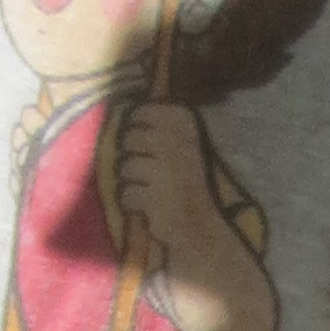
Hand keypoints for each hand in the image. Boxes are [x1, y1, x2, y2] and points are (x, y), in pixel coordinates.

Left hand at [103, 99, 218, 266]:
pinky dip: (132, 202)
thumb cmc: (194, 179)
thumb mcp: (186, 139)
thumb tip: (124, 108)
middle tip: (148, 168)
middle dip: (132, 154)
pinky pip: (127, 194)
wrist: (205, 222)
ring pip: (125, 167)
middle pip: (128, 139)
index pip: (140, 112)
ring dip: (132, 180)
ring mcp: (162, 171)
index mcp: (183, 120)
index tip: (145, 141)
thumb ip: (161, 122)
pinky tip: (148, 206)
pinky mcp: (152, 199)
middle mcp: (172, 141)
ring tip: (149, 189)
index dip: (135, 127)